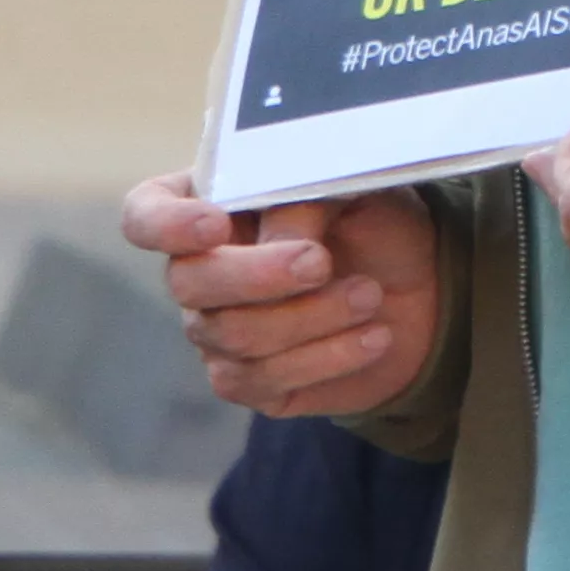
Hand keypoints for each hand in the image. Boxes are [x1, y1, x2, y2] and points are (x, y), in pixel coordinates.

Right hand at [122, 173, 441, 418]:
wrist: (423, 289)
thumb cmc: (374, 223)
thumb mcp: (352, 190)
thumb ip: (306, 199)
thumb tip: (279, 240)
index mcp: (210, 204)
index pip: (146, 215)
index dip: (167, 224)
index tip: (217, 225)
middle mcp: (200, 270)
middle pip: (188, 282)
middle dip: (259, 275)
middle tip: (321, 262)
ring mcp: (218, 330)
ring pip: (234, 334)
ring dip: (311, 315)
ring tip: (370, 296)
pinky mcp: (250, 381)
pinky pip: (264, 378)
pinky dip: (328, 356)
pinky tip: (375, 336)